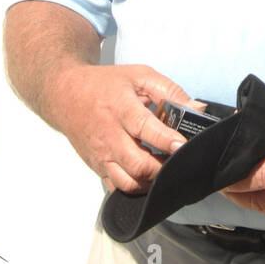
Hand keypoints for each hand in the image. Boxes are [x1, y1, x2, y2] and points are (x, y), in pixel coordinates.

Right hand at [48, 64, 202, 193]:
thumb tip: (198, 109)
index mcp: (120, 107)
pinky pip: (117, 188)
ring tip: (166, 169)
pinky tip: (150, 177)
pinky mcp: (97, 167)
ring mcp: (101, 155)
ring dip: (152, 181)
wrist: (66, 95)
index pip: (144, 128)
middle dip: (163, 168)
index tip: (183, 145)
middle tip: (181, 162)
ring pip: (128, 182)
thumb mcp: (139, 76)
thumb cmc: (106, 85)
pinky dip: (137, 188)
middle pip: (137, 164)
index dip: (166, 140)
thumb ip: (170, 91)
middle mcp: (109, 135)